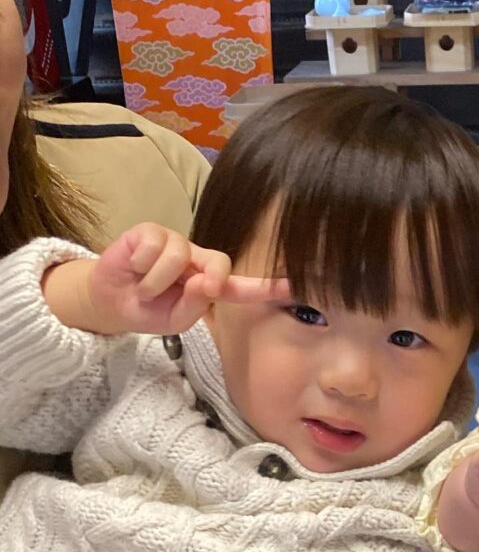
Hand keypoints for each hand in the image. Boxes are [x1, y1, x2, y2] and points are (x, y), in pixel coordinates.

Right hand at [47, 223, 286, 335]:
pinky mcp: (151, 231)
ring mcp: (176, 243)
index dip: (269, 286)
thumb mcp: (175, 321)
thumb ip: (193, 306)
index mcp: (211, 285)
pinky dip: (141, 266)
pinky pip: (155, 246)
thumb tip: (204, 282)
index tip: (295, 286)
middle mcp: (199, 261)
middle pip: (219, 262)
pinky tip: (134, 268)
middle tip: (193, 289)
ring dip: (157, 281)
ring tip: (146, 289)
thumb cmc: (149, 310)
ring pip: (180, 255)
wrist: (111, 301)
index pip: (244, 286)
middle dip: (209, 279)